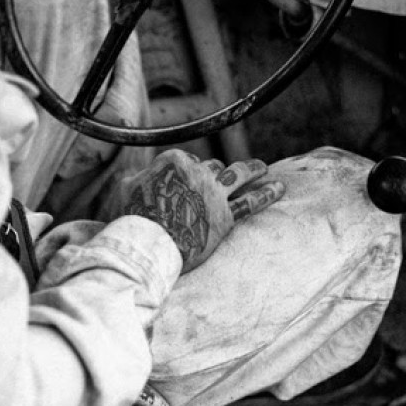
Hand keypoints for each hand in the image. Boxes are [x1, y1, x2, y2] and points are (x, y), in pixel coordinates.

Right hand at [112, 150, 284, 272]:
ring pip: (238, 175)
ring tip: (262, 168)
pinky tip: (279, 187)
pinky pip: (251, 202)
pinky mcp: (226, 216)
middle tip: (229, 173)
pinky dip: (266, 193)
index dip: (189, 171)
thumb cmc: (133, 218)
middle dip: (220, 171)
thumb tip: (138, 178)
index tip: (189, 182)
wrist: (150, 244)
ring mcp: (215, 193)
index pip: (188, 161)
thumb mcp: (126, 189)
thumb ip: (138, 178)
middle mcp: (198, 172)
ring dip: (252, 170)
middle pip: (213, 167)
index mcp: (175, 162)